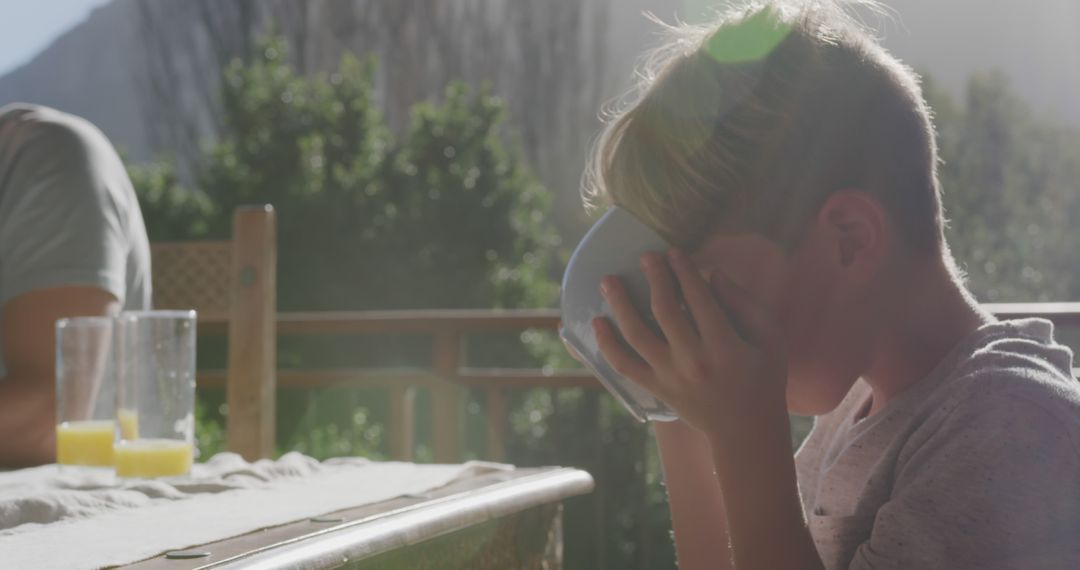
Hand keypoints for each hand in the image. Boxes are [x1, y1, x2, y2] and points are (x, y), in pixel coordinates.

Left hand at [593, 249, 787, 444]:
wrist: (746, 430)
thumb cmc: (764, 378)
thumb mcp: (770, 339)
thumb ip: (746, 304)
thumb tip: (713, 274)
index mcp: (725, 346)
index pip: (699, 300)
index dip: (684, 272)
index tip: (673, 252)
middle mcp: (694, 361)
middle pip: (665, 311)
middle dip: (654, 278)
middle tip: (645, 256)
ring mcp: (671, 377)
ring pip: (637, 335)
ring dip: (620, 305)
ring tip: (608, 281)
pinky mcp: (657, 389)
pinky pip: (625, 365)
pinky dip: (607, 345)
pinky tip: (597, 322)